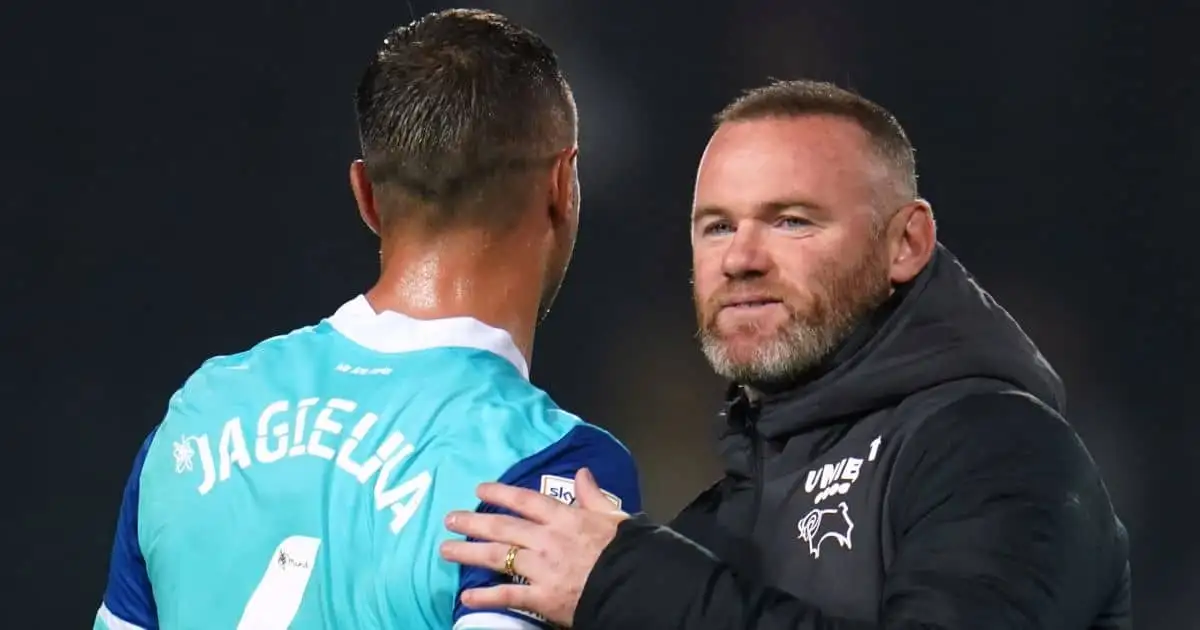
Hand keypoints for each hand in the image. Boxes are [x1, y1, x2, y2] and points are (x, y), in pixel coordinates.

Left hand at [440, 468, 629, 626]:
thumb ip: (593, 496)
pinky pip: (509, 596)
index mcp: (565, 519)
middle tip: (450, 519)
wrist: (636, 585)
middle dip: (473, 522)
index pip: (526, 500)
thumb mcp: (614, 516)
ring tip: (445, 550)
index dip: (501, 493)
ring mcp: (543, 569)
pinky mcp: (543, 598)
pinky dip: (486, 597)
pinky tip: (466, 597)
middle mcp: (548, 540)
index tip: (480, 489)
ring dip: (469, 553)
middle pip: (504, 527)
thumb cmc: (628, 550)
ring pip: (499, 557)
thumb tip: (582, 473)